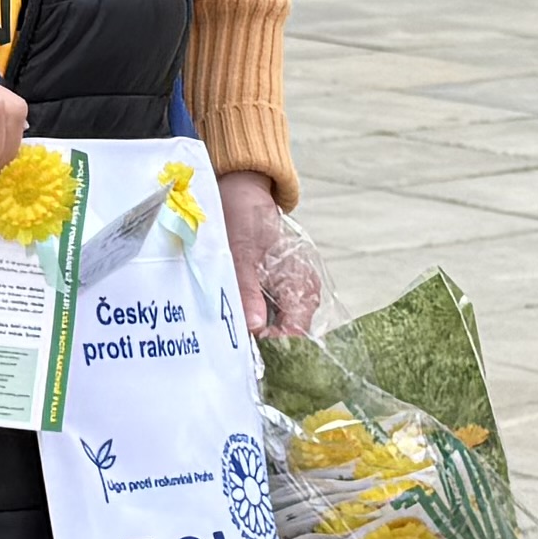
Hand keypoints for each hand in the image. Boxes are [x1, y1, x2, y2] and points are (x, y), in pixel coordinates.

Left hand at [221, 169, 321, 342]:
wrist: (242, 192)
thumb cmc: (244, 216)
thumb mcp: (241, 253)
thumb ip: (248, 290)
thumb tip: (255, 327)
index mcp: (301, 280)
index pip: (297, 329)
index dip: (276, 343)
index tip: (249, 347)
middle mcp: (302, 289)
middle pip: (291, 333)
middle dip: (266, 343)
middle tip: (238, 347)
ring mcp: (291, 290)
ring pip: (280, 326)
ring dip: (259, 333)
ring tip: (235, 335)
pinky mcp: (277, 289)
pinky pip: (271, 314)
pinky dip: (255, 320)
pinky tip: (238, 321)